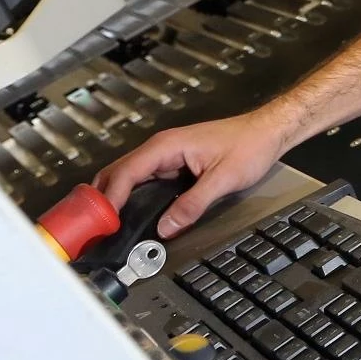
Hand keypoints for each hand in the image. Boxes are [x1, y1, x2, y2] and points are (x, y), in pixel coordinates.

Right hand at [92, 108, 295, 237]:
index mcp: (167, 146)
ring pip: (129, 177)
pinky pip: (144, 181)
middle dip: (102, 197)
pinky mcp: (173, 165)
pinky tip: (128, 213)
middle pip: (118, 172)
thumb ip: (193, 204)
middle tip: (93, 226)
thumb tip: (166, 227)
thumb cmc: (250, 145)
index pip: (126, 172)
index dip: (110, 198)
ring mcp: (166, 156)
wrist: (267, 132)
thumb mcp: (223, 179)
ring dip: (115, 197)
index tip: (100, 220)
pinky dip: (131, 196)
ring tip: (105, 224)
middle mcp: (161, 148)